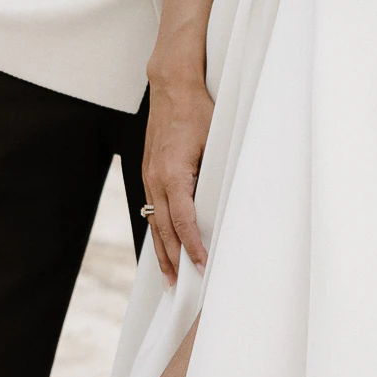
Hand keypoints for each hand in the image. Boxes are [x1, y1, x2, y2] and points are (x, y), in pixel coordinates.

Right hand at [141, 71, 214, 285]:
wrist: (172, 87)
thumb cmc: (198, 111)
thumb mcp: (213, 142)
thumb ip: (216, 173)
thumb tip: (228, 203)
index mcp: (173, 174)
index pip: (183, 221)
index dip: (193, 247)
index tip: (202, 266)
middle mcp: (156, 179)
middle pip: (164, 230)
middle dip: (174, 261)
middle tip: (184, 289)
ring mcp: (149, 176)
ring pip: (153, 223)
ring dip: (161, 252)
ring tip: (169, 279)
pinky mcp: (148, 172)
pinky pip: (151, 209)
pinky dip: (157, 231)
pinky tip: (162, 245)